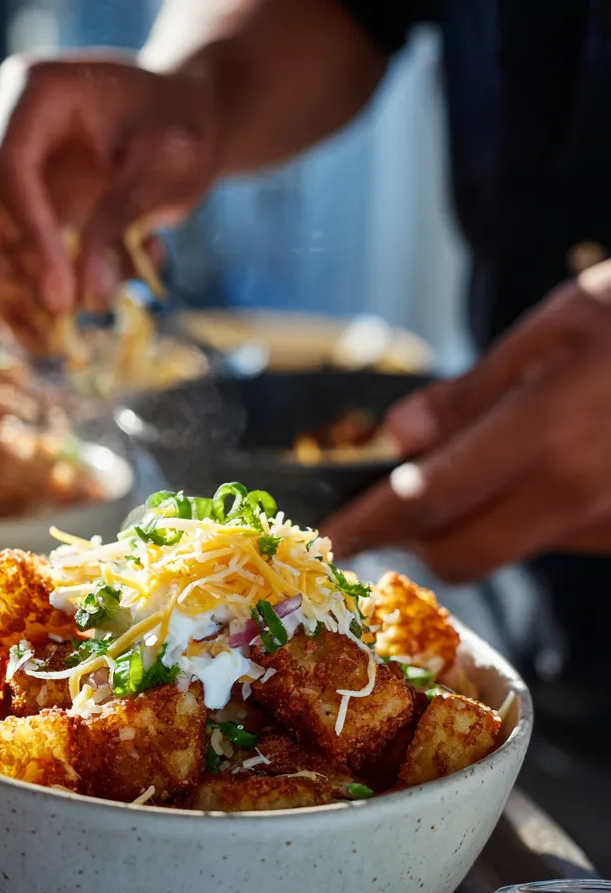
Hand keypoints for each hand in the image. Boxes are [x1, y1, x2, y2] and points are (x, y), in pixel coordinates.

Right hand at [0, 53, 218, 348]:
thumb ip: (122, 221)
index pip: (3, 170)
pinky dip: (34, 311)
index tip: (63, 297)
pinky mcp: (3, 225)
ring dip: (25, 305)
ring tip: (92, 306)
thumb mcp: (167, 163)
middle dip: (22, 282)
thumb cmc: (179, 130)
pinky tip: (89, 302)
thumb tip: (88, 299)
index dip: (30, 238)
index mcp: (30, 94)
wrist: (177, 128)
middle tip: (80, 309)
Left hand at [322, 262, 610, 580]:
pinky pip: (557, 540)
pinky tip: (548, 466)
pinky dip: (525, 517)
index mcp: (551, 431)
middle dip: (414, 536)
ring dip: (473, 523)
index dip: (366, 525)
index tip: (326, 541)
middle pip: (461, 553)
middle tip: (396, 500)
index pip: (426, 498)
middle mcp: (581, 493)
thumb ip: (473, 390)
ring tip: (489, 461)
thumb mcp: (562, 324)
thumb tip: (398, 436)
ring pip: (509, 550)